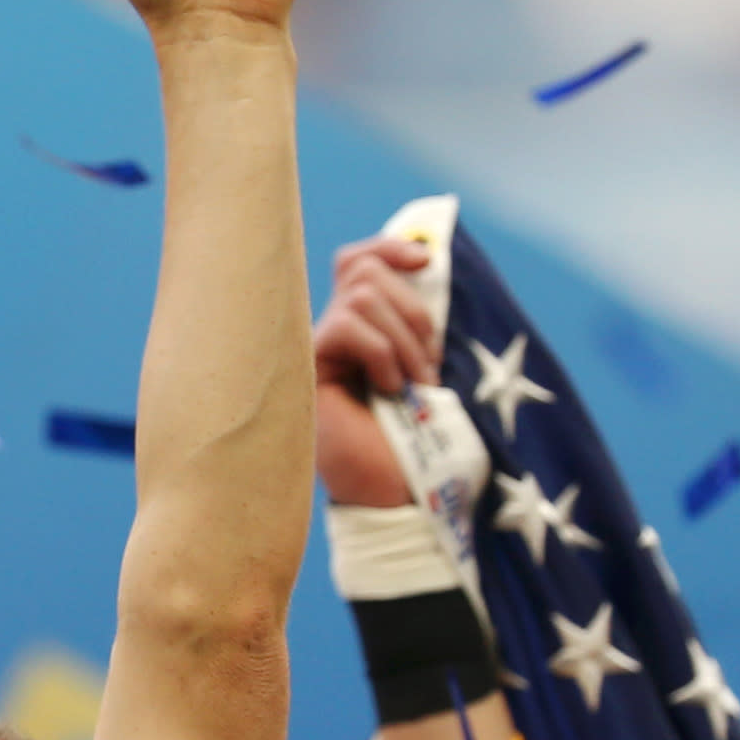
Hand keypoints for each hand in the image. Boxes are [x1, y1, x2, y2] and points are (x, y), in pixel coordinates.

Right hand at [312, 232, 441, 507]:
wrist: (398, 493)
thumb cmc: (422, 440)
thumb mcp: (432, 369)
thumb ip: (421, 324)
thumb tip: (427, 262)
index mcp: (368, 328)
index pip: (359, 260)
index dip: (389, 246)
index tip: (426, 260)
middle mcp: (338, 332)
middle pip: (364, 268)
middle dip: (412, 309)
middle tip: (430, 364)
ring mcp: (319, 349)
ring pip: (362, 295)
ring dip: (404, 339)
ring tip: (415, 385)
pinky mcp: (307, 368)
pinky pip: (348, 326)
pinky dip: (381, 353)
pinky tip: (388, 390)